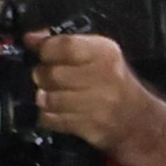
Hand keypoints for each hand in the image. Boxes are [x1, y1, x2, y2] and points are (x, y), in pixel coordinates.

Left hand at [25, 30, 153, 152]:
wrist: (135, 120)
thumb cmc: (112, 80)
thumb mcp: (96, 53)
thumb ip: (64, 43)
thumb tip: (30, 39)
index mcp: (105, 53)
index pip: (65, 46)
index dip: (45, 48)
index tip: (39, 51)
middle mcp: (103, 77)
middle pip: (52, 74)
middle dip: (42, 74)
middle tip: (47, 75)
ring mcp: (95, 105)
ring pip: (47, 99)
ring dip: (43, 96)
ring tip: (53, 93)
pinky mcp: (86, 127)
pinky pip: (49, 119)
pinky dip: (47, 115)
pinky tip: (58, 110)